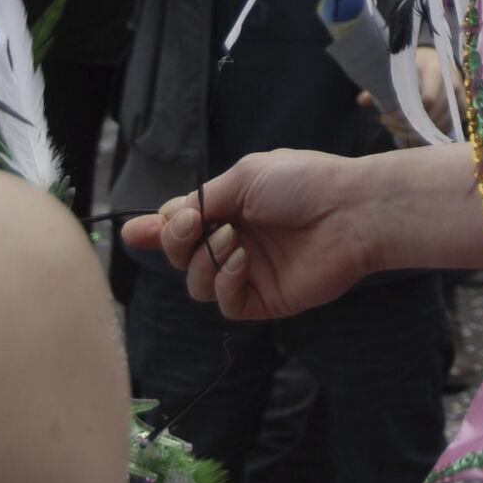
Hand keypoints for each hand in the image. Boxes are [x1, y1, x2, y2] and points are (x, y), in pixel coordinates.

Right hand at [120, 151, 377, 320]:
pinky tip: (241, 263)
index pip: (182, 224)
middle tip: (190, 226)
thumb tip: (161, 216)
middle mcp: (234, 240)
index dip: (158, 230)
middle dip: (175, 242)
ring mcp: (248, 271)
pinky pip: (224, 304)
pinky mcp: (263, 299)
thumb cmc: (302, 182)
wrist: (348, 211)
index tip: (134, 233)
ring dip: (203, 262)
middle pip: (181, 256)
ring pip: (196, 283)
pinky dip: (223, 283)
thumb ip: (202, 201)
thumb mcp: (244, 177)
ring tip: (232, 240)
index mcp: (230, 206)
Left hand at [360, 44, 455, 142]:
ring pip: (441, 124)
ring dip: (419, 133)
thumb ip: (380, 84)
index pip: (426, 101)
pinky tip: (415, 132)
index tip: (386, 116)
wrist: (437, 56)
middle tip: (388, 126)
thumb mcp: (397, 68)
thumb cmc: (413, 63)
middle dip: (408, 126)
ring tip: (398, 130)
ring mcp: (460, 94)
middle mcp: (451, 81)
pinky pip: (449, 126)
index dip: (405, 115)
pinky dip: (432, 133)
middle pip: (433, 116)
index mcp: (435, 68)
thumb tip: (361, 101)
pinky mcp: (463, 104)